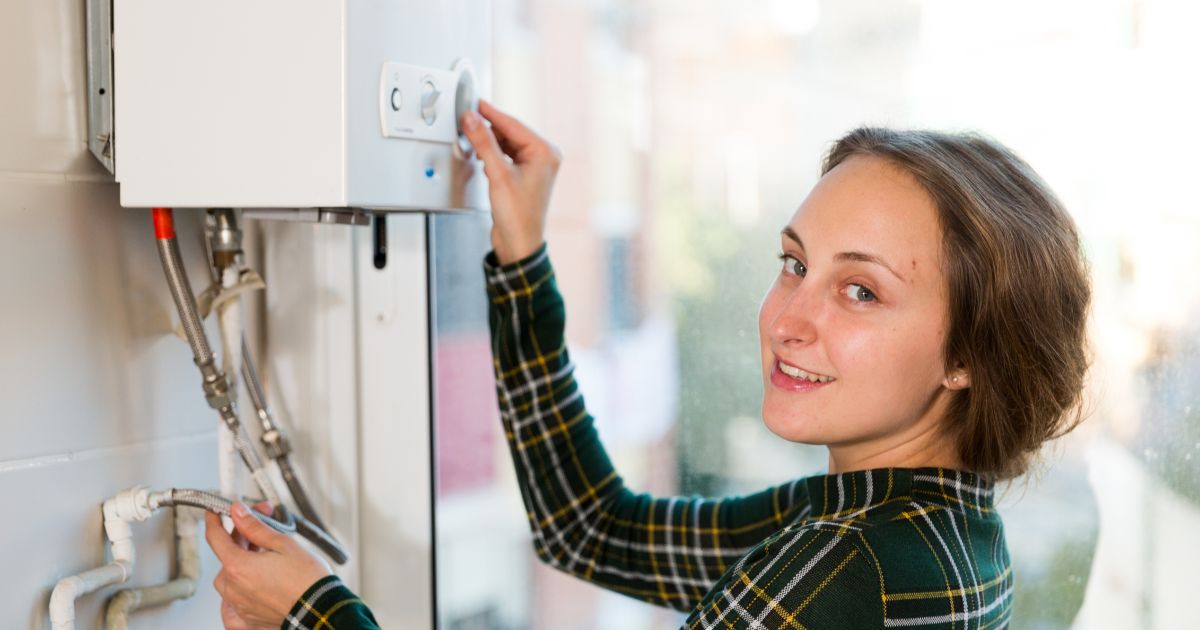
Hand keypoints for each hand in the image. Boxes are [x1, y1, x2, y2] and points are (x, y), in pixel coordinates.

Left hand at [204, 502, 331, 628]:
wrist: (322, 609)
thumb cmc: (307, 580)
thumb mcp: (283, 544)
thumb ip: (255, 527)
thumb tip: (239, 513)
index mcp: (238, 566)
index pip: (215, 538)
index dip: (215, 520)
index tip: (216, 513)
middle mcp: (234, 588)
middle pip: (226, 557)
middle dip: (240, 539)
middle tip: (258, 528)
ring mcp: (240, 606)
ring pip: (228, 580)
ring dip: (238, 565)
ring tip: (258, 557)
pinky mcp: (248, 621)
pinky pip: (231, 610)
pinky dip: (233, 598)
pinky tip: (244, 589)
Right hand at [461, 99, 561, 264]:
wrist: (519, 243)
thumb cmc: (518, 216)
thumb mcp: (498, 174)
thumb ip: (484, 143)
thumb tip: (472, 120)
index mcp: (545, 152)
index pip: (513, 124)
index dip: (490, 113)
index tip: (474, 103)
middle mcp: (543, 157)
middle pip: (510, 132)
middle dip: (488, 127)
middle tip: (467, 117)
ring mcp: (534, 167)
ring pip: (506, 143)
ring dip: (489, 141)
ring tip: (470, 134)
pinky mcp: (523, 176)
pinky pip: (506, 155)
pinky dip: (492, 153)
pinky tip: (481, 153)